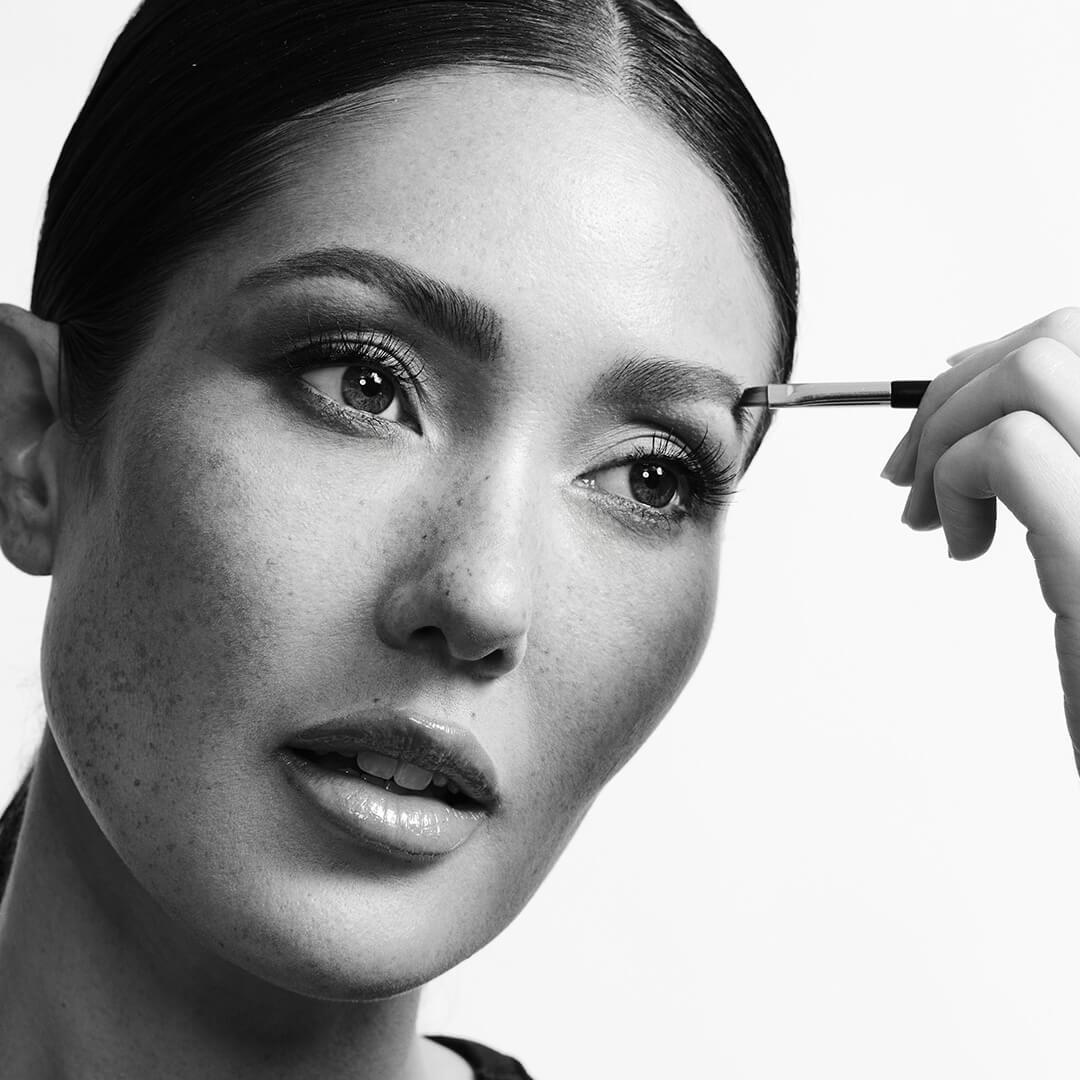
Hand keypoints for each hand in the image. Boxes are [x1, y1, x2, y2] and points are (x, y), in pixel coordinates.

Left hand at [879, 307, 1079, 775]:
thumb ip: (1068, 465)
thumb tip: (976, 383)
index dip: (1008, 349)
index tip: (945, 401)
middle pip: (1066, 334)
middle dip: (958, 388)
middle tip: (907, 472)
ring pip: (1036, 374)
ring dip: (946, 430)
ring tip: (930, 514)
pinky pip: (1013, 452)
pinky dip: (955, 482)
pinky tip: (960, 549)